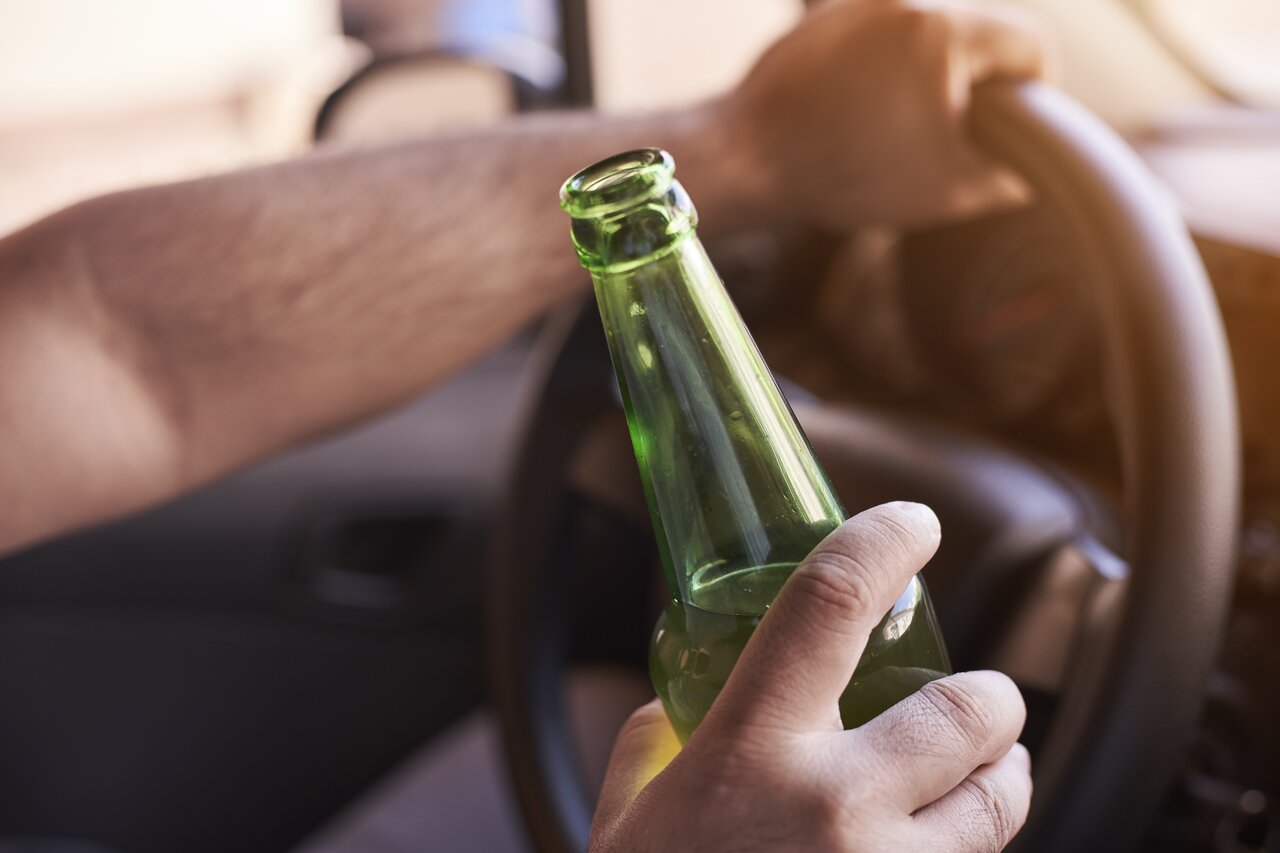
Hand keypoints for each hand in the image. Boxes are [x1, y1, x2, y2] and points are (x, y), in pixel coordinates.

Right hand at [590, 502, 1031, 851]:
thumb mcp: (629, 812)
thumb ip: (656, 738)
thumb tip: (683, 701)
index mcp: (748, 750)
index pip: (829, 604)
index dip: (882, 542)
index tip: (913, 525)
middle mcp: (832, 808)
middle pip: (969, 708)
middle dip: (989, 694)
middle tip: (974, 695)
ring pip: (1000, 800)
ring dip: (1002, 772)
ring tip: (986, 770)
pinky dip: (974, 848)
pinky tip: (942, 847)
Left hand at [723, 0, 1050, 229]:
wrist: (747, 159)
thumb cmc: (845, 174)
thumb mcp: (944, 192)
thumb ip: (1003, 180)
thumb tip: (1027, 179)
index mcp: (945, 31)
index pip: (1028, 43)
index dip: (1037, 90)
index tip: (1018, 126)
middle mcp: (903, 2)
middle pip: (977, 32)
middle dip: (977, 80)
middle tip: (959, 131)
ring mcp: (856, 5)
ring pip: (924, 33)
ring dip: (929, 72)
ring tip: (904, 124)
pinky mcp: (821, 20)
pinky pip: (875, 35)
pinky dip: (883, 68)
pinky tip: (864, 111)